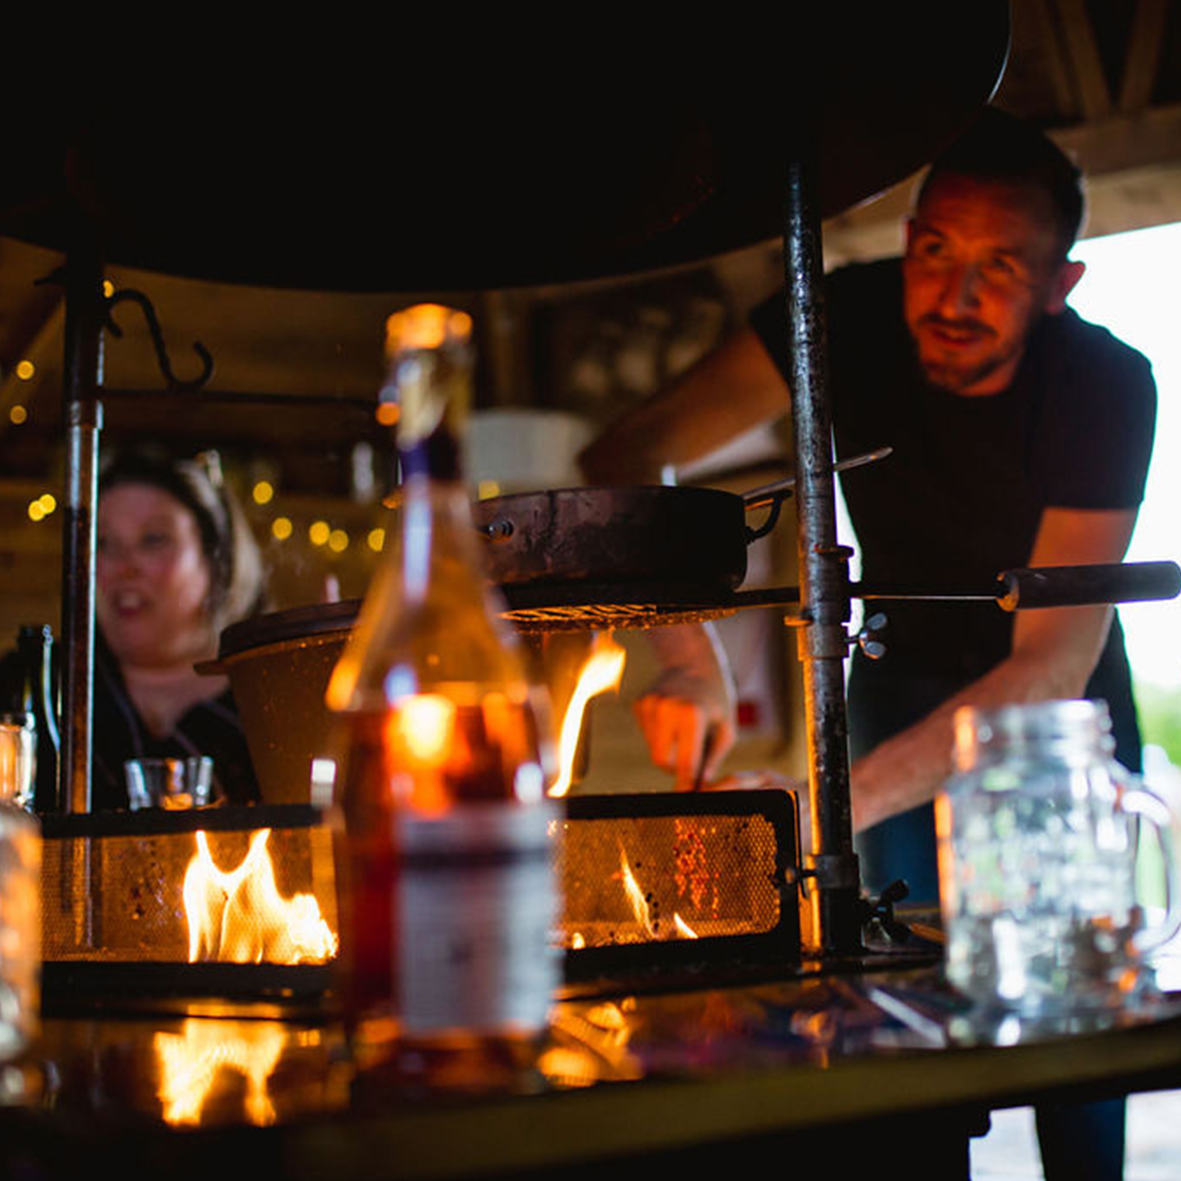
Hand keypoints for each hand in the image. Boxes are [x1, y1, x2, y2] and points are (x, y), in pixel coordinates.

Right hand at [635, 624, 736, 788]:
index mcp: (691, 714)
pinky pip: (648, 736)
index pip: (685, 762)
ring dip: (670, 751)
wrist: (693, 663)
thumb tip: (700, 788)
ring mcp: (649, 704)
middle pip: (663, 760)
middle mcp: (666, 708)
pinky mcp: (639, 704)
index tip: (687, 799)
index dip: (687, 784)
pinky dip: (661, 737)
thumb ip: (713, 760)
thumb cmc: (715, 700)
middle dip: (677, 767)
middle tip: (692, 759)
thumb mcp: (725, 729)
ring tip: (686, 733)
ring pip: (654, 750)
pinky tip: (673, 721)